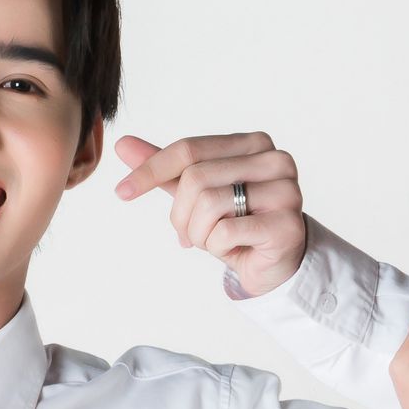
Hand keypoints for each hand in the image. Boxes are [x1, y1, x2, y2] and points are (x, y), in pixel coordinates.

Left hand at [112, 129, 307, 294]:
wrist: (273, 264)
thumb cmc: (237, 223)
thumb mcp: (197, 193)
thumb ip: (165, 169)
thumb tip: (122, 144)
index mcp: (252, 143)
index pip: (188, 149)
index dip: (150, 170)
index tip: (122, 192)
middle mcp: (274, 160)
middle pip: (195, 179)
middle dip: (180, 215)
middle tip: (188, 235)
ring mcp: (286, 191)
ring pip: (208, 205)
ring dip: (198, 234)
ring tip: (212, 241)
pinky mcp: (286, 224)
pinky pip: (225, 232)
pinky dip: (217, 247)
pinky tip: (233, 250)